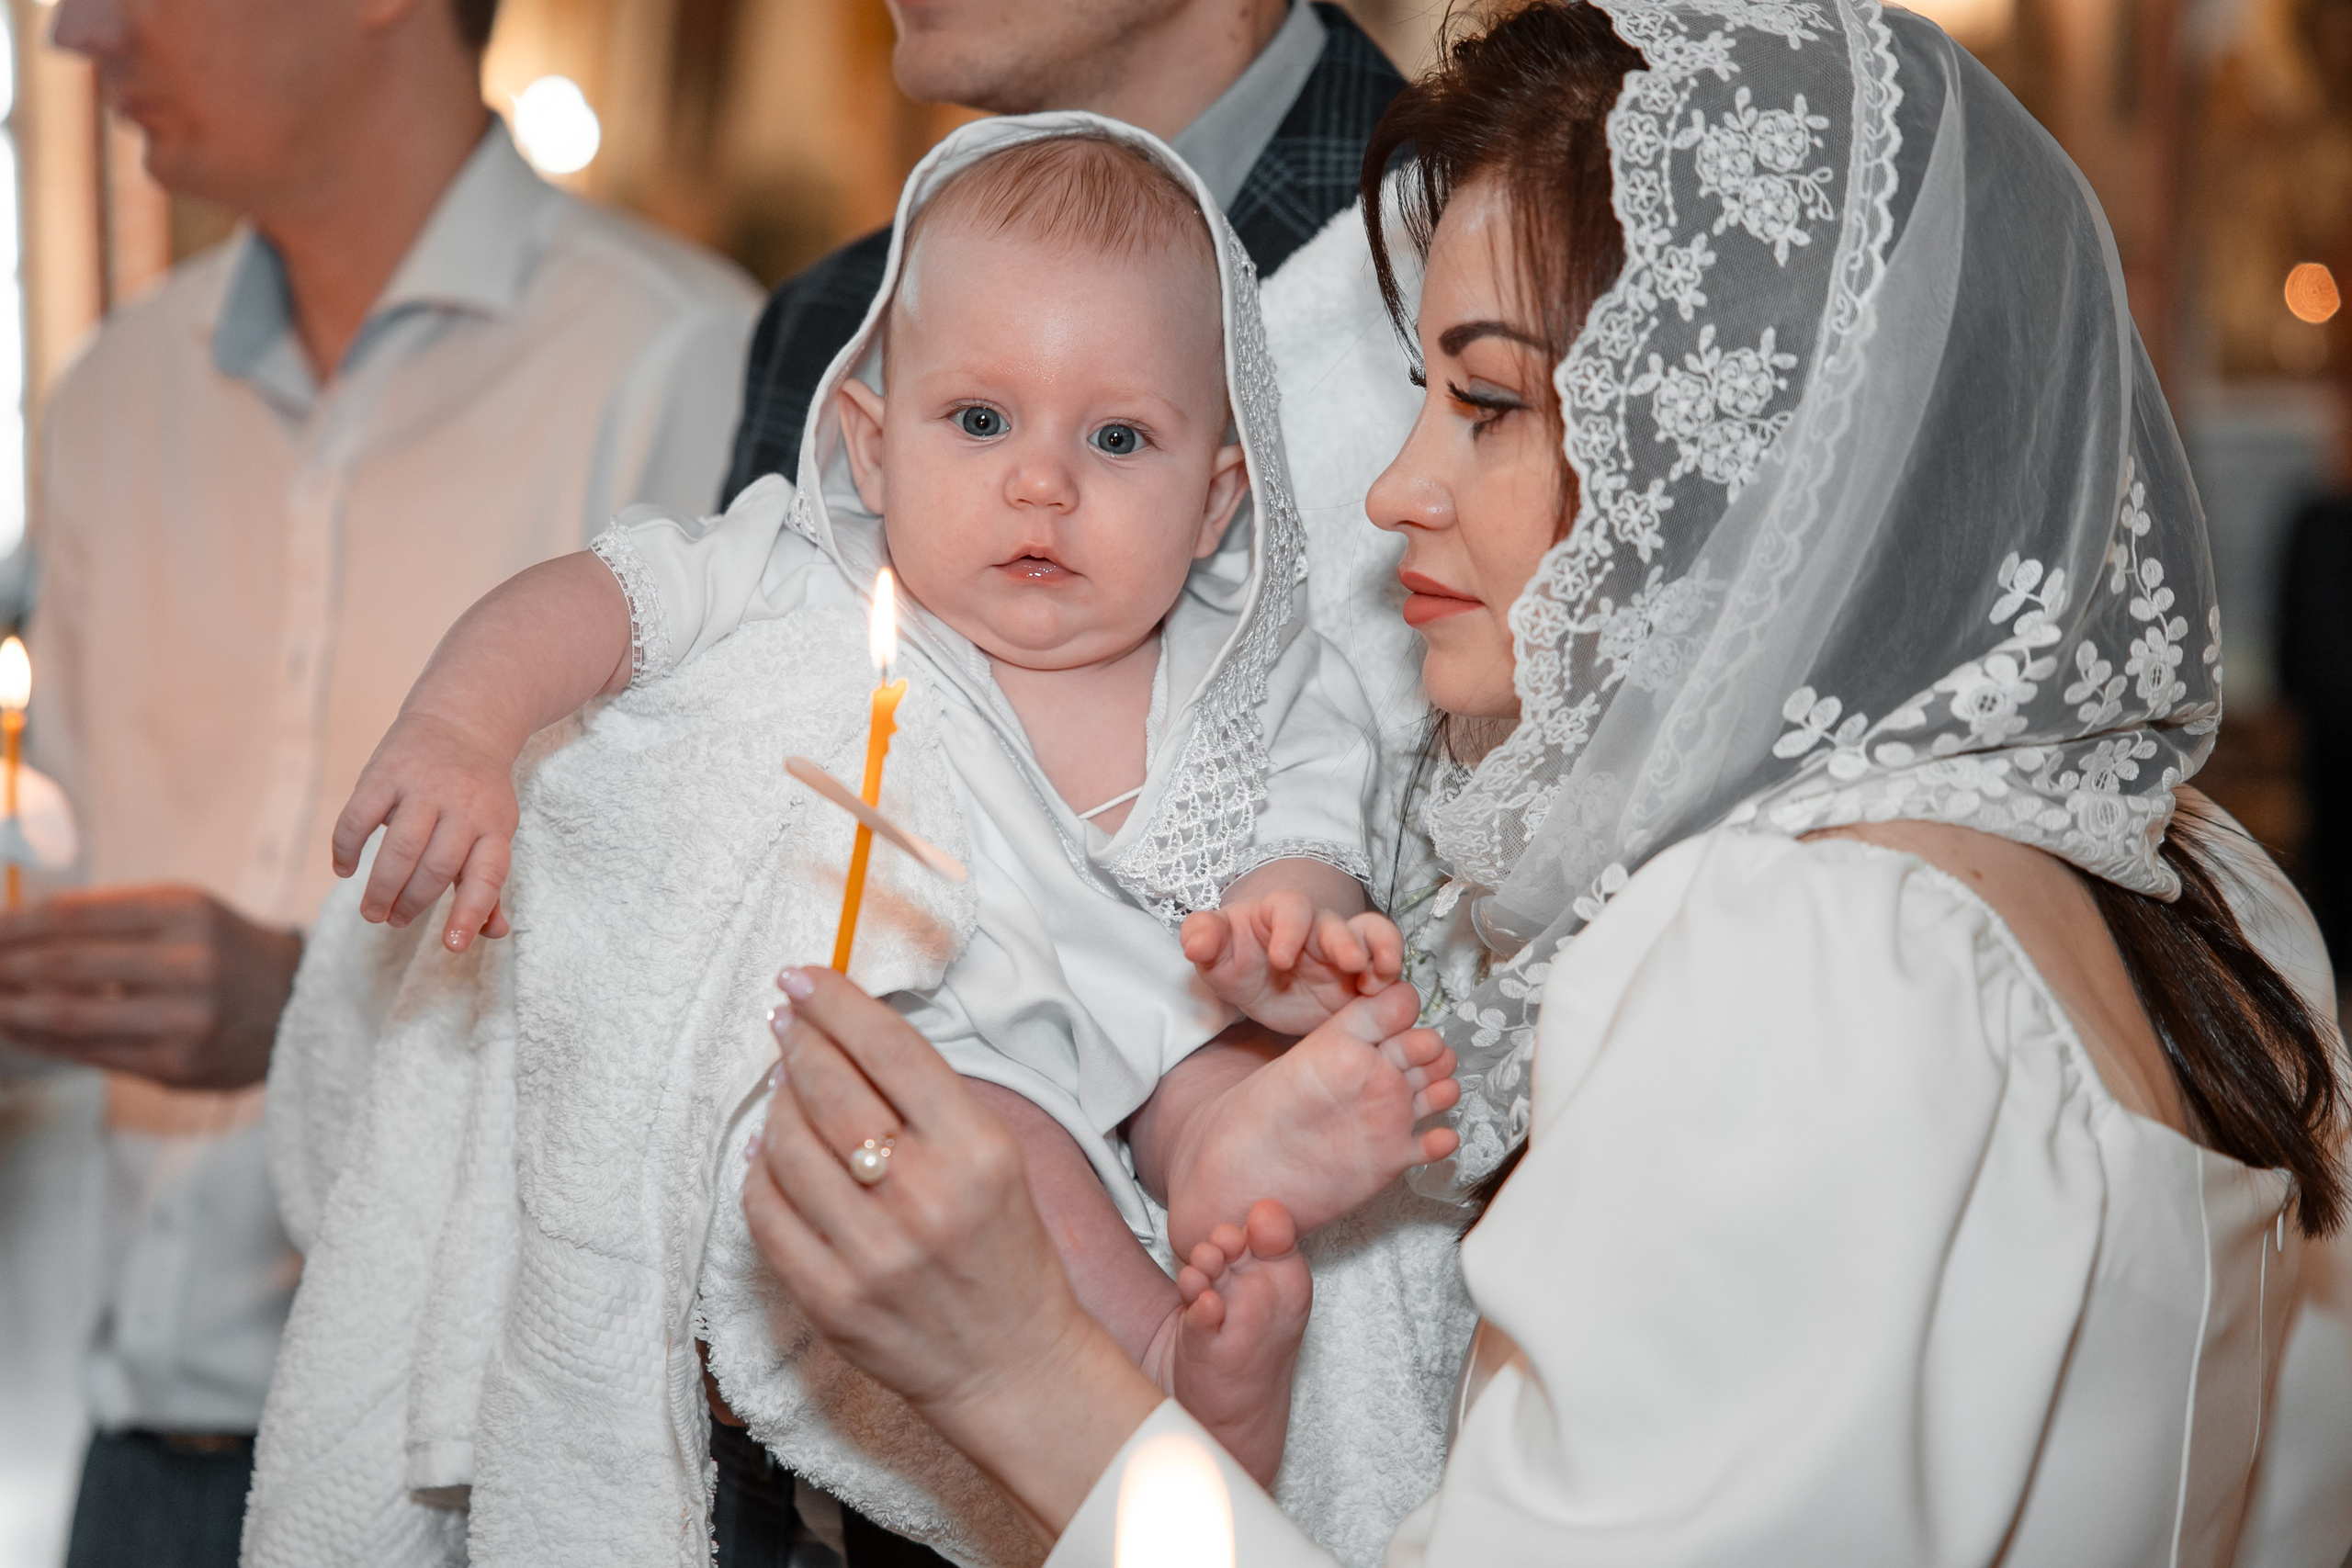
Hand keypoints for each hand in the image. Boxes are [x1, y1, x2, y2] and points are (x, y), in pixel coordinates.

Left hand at [0, 885, 301, 1089]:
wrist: (300, 1003)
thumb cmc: (228, 954)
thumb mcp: (185, 913)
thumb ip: (113, 919)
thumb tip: (19, 930)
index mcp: (185, 912)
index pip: (74, 915)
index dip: (14, 925)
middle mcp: (189, 962)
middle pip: (65, 963)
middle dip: (4, 966)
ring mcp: (184, 1017)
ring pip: (71, 1013)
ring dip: (13, 1008)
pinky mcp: (178, 1063)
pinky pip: (91, 1052)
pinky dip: (44, 1041)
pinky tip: (21, 1030)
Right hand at [330, 709, 515, 950]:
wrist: (461, 720)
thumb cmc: (477, 794)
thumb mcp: (494, 831)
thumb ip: (487, 884)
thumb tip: (492, 933)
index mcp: (496, 825)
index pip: (487, 876)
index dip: (470, 913)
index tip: (452, 945)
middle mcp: (463, 806)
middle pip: (436, 868)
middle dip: (412, 904)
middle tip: (394, 920)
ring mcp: (423, 787)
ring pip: (400, 848)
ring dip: (382, 888)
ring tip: (373, 912)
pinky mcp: (385, 773)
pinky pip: (359, 818)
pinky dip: (346, 848)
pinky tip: (344, 869)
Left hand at [744, 966, 1160, 1537]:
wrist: (1013, 1363)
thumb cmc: (1007, 1251)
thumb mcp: (999, 1159)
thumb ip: (931, 1102)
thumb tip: (847, 1035)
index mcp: (976, 1151)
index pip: (889, 1050)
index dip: (836, 1002)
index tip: (803, 977)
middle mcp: (922, 1197)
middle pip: (829, 1088)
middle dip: (797, 1040)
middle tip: (785, 1021)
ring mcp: (870, 1253)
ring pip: (786, 1144)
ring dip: (775, 1102)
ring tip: (783, 1088)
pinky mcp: (830, 1299)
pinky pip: (765, 1213)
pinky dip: (759, 1170)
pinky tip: (769, 1151)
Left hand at [1181, 891, 1404, 1033]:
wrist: (1265, 984)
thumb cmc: (1239, 959)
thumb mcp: (1216, 955)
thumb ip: (1203, 939)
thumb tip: (1193, 942)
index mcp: (1280, 913)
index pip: (1290, 908)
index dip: (1289, 928)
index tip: (1280, 958)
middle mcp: (1319, 926)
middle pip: (1339, 923)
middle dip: (1346, 941)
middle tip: (1350, 963)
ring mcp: (1346, 950)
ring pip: (1374, 936)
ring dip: (1383, 950)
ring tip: (1382, 976)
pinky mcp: (1363, 978)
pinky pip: (1387, 970)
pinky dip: (1392, 980)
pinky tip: (1382, 998)